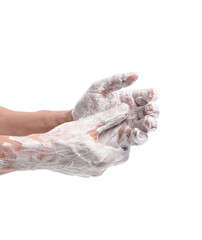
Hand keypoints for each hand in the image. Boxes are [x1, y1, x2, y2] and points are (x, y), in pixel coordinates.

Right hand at [13, 104, 130, 176]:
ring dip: (104, 150)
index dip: (125, 143)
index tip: (120, 133)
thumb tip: (125, 110)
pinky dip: (95, 155)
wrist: (41, 153)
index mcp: (103, 159)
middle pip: (115, 158)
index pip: (125, 153)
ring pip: (104, 161)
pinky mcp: (80, 172)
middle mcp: (98, 170)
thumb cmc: (64, 138)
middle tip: (111, 134)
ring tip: (98, 137)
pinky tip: (87, 144)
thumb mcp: (88, 124)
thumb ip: (108, 117)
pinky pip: (94, 164)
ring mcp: (88, 173)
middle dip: (115, 146)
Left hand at [72, 72, 158, 148]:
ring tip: (147, 121)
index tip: (150, 94)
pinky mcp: (124, 139)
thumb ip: (117, 80)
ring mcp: (130, 126)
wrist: (76, 120)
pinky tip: (136, 133)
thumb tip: (136, 75)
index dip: (152, 94)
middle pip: (151, 111)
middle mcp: (133, 112)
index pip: (146, 95)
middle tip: (149, 108)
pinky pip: (138, 139)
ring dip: (152, 124)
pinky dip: (141, 137)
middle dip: (153, 109)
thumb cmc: (87, 103)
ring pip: (148, 126)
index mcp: (129, 98)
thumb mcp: (99, 88)